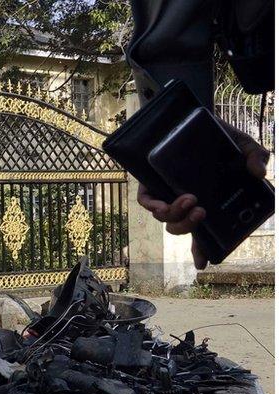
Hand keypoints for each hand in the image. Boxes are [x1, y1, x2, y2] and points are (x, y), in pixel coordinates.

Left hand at [135, 121, 269, 269]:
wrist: (195, 116)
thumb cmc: (220, 137)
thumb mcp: (244, 146)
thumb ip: (256, 158)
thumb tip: (260, 174)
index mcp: (206, 203)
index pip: (202, 234)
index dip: (202, 251)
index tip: (204, 264)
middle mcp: (185, 202)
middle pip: (181, 229)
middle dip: (190, 227)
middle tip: (202, 212)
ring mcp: (166, 194)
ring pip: (165, 218)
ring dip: (177, 214)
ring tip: (191, 198)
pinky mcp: (148, 183)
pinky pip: (146, 202)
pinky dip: (154, 206)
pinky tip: (166, 202)